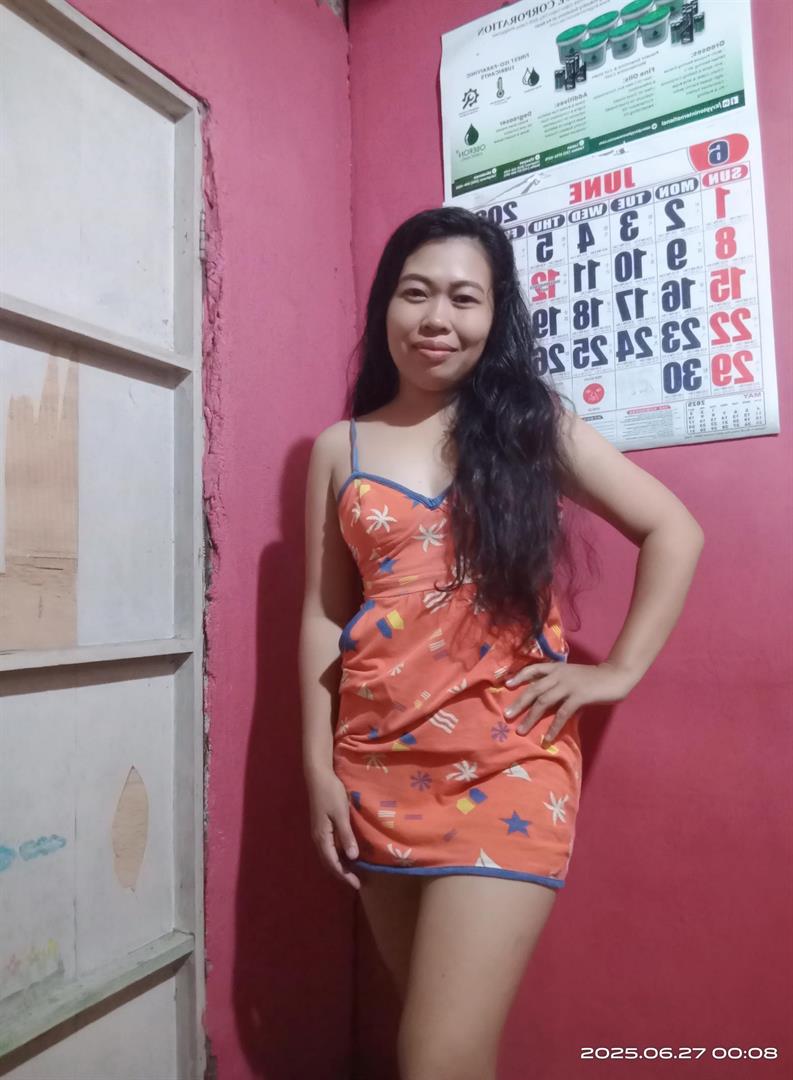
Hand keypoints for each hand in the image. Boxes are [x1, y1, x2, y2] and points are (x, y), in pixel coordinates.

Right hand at [306, 767, 360, 890]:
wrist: (318, 776)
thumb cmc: (331, 793)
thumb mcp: (341, 814)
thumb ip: (346, 836)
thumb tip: (352, 858)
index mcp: (322, 837)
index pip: (333, 863)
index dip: (344, 875)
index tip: (357, 885)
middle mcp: (318, 838)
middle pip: (328, 862)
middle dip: (341, 874)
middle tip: (356, 882)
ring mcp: (318, 832)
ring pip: (328, 855)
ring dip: (339, 865)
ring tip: (352, 872)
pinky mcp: (321, 826)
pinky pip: (328, 847)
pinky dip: (337, 855)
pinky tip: (346, 854)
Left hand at [503, 660, 633, 742]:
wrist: (615, 676)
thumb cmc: (593, 678)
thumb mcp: (572, 675)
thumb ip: (558, 683)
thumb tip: (542, 699)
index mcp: (557, 668)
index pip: (533, 669)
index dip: (519, 676)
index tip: (506, 685)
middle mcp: (559, 675)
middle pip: (534, 689)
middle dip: (519, 703)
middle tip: (507, 715)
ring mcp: (568, 685)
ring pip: (544, 701)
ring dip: (531, 717)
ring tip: (520, 730)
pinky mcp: (579, 697)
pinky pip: (562, 714)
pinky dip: (553, 728)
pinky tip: (547, 739)